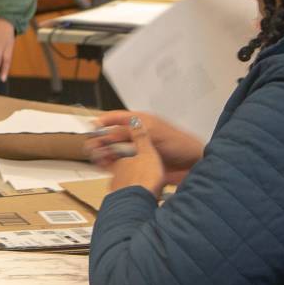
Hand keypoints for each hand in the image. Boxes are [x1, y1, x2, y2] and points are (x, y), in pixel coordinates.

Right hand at [87, 110, 202, 185]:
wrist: (193, 165)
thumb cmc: (179, 144)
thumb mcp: (155, 133)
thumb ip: (134, 131)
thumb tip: (114, 130)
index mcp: (140, 122)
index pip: (117, 118)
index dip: (104, 121)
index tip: (91, 126)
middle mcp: (137, 135)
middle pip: (113, 135)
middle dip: (101, 139)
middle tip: (90, 146)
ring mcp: (138, 150)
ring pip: (115, 150)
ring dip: (104, 152)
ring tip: (95, 157)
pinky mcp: (139, 164)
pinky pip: (121, 163)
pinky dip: (111, 164)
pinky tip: (104, 166)